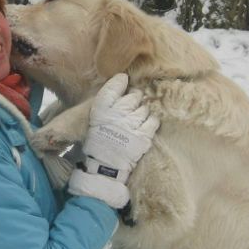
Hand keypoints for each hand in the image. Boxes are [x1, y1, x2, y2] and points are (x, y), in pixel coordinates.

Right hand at [67, 74, 158, 208]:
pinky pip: (153, 120)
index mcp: (101, 108)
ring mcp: (132, 123)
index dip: (121, 82)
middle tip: (130, 109)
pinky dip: (151, 122)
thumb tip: (121, 85)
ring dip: (142, 112)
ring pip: (145, 107)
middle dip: (134, 100)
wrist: (105, 166)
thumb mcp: (95, 120)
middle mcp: (117, 113)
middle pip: (134, 95)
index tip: (123, 82)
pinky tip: (144, 127)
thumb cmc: (98, 142)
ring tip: (135, 122)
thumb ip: (107, 104)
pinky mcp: (144, 135)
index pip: (114, 85)